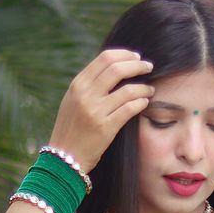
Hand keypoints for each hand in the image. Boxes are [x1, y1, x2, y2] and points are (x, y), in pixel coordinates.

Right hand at [47, 48, 155, 172]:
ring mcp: (95, 111)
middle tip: (149, 67)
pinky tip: (144, 103)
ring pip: (128, 90)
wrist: (64, 158)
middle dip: (138, 65)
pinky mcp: (105, 128)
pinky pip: (130, 109)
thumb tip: (114, 68)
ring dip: (144, 87)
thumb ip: (90, 85)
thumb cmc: (71, 128)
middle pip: (117, 69)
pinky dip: (141, 103)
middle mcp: (85, 95)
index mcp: (78, 85)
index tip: (136, 57)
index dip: (125, 54)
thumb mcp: (73, 101)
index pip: (105, 58)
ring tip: (149, 90)